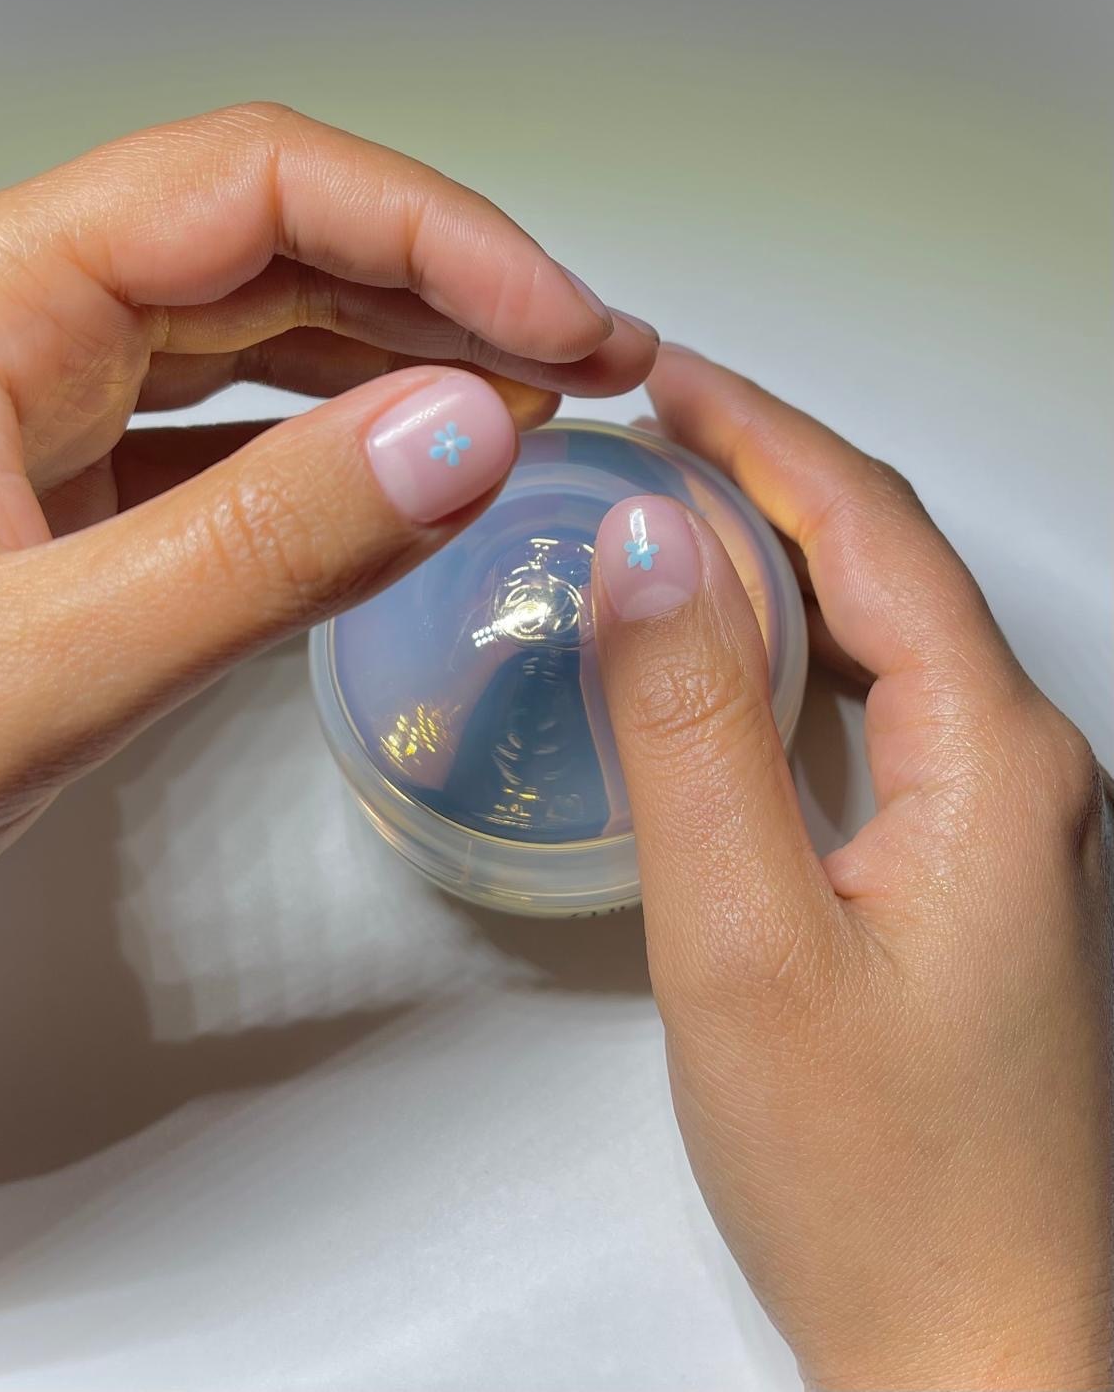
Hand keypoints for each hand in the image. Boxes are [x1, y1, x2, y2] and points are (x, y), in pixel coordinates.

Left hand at [0, 102, 655, 904]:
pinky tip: (408, 459)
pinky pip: (214, 419)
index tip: (560, 321)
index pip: (249, 188)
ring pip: (249, 321)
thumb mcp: (32, 670)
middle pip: (268, 236)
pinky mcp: (45, 477)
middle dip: (447, 283)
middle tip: (591, 351)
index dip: (434, 233)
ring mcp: (22, 396)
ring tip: (534, 392)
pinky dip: (329, 434)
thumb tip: (459, 437)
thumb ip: (258, 552)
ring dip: (402, 347)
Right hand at [593, 345, 1110, 1390]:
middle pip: (892, 561)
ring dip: (783, 553)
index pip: (872, 528)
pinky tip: (735, 656)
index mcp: (998, 757)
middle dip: (768, 471)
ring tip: (672, 509)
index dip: (761, 432)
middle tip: (646, 428)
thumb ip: (691, 729)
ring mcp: (1008, 825)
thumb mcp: (748, 941)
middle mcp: (1028, 771)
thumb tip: (645, 547)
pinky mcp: (972, 875)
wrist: (985, 1353)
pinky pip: (887, 709)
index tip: (659, 378)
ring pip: (891, 632)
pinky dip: (801, 647)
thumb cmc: (883, 1183)